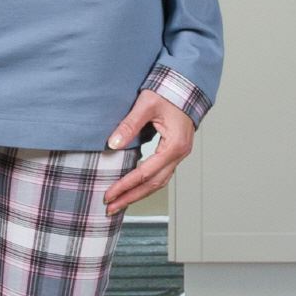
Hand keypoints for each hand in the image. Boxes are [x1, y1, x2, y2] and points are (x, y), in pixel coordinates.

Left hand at [99, 92, 194, 213]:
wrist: (186, 86)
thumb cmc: (168, 93)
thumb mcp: (146, 105)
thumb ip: (129, 125)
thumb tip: (113, 144)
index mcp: (174, 145)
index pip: (145, 173)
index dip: (125, 185)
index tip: (109, 194)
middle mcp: (179, 154)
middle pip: (153, 184)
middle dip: (131, 197)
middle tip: (110, 208)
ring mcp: (178, 155)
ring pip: (158, 182)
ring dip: (138, 194)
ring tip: (119, 203)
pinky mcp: (174, 152)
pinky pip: (160, 174)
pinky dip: (146, 184)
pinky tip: (133, 188)